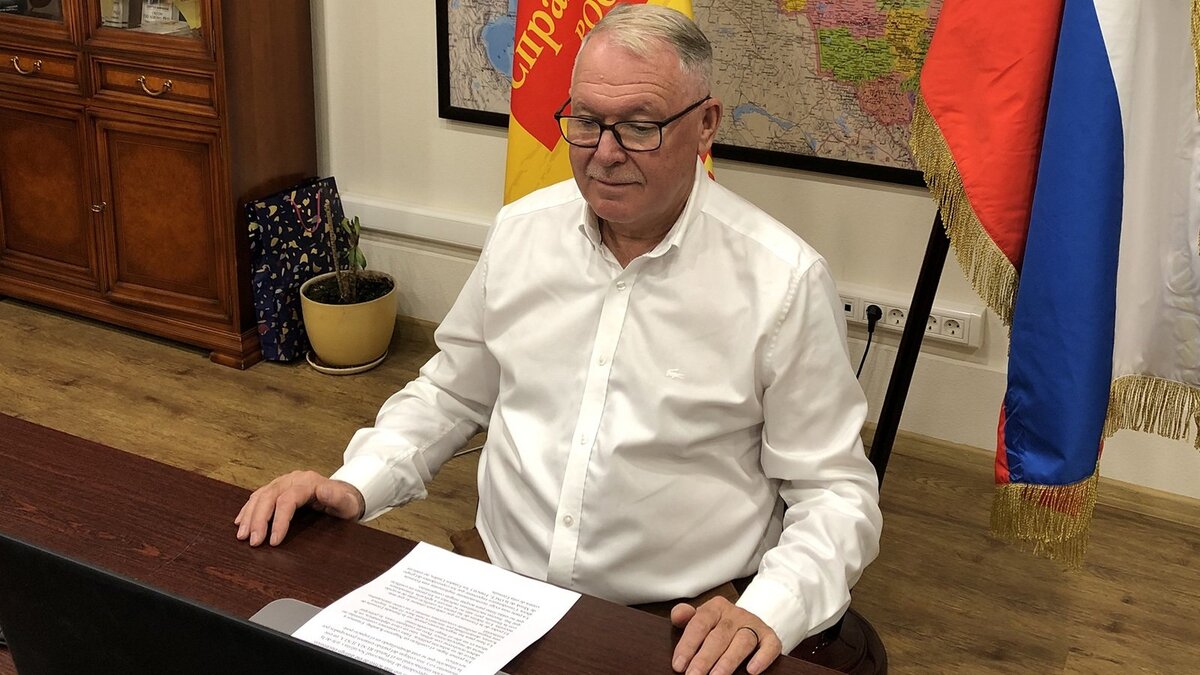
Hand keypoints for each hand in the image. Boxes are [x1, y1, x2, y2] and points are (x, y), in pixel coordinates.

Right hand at [234, 470, 364, 546]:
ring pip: (260, 496)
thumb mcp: (347, 503)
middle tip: (253, 542)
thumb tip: (323, 491)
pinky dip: (248, 509)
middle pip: (269, 496)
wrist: (344, 495)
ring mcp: (283, 482)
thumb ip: (337, 498)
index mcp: (308, 482)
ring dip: (249, 516)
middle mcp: (293, 479)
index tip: (274, 541)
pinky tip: (240, 522)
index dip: (279, 520)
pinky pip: (258, 496)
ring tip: (242, 536)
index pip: (288, 500)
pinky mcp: (277, 488)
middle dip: (259, 520)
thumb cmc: (345, 503)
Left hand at [671, 597, 781, 674]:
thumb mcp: (701, 619)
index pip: (699, 624)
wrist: (748, 623)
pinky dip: (761, 658)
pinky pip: (769, 646)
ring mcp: (754, 625)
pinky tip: (751, 671)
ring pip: (743, 641)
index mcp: (715, 607)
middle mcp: (736, 614)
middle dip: (705, 658)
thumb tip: (678, 615)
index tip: (679, 665)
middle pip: (719, 636)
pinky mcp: (770, 637)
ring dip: (728, 660)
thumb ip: (686, 618)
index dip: (688, 645)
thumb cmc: (718, 626)